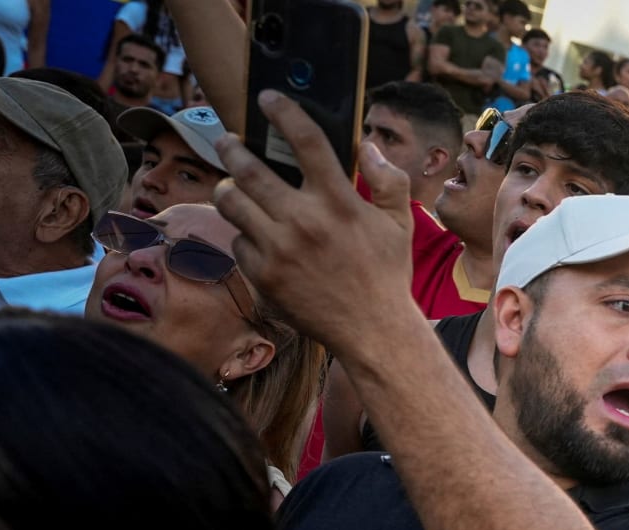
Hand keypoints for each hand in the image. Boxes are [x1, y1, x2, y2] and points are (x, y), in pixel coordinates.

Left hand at [213, 92, 413, 359]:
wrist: (374, 331)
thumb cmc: (386, 274)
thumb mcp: (399, 224)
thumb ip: (390, 180)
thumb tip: (367, 148)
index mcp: (339, 202)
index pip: (305, 140)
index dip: (283, 111)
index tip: (268, 98)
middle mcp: (304, 221)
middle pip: (248, 168)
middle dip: (231, 147)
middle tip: (228, 141)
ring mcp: (279, 249)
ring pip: (230, 202)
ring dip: (228, 188)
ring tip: (233, 187)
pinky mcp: (264, 275)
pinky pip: (238, 242)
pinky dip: (246, 237)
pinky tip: (259, 239)